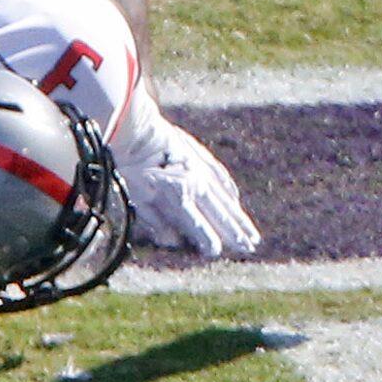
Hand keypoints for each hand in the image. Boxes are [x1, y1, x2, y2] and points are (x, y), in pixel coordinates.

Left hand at [123, 120, 261, 258]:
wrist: (136, 128)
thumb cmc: (130, 167)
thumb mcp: (136, 197)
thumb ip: (156, 221)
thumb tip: (174, 241)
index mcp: (180, 196)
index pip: (198, 225)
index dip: (208, 240)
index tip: (218, 253)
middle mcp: (196, 184)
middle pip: (220, 213)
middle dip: (235, 232)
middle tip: (250, 247)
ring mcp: (201, 169)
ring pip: (225, 197)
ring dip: (238, 216)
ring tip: (251, 232)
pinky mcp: (201, 156)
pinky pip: (220, 176)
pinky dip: (229, 190)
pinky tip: (235, 199)